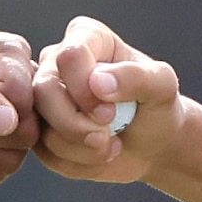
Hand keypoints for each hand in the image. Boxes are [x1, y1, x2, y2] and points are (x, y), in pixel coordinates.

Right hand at [31, 19, 180, 182]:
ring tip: (111, 146)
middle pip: (44, 92)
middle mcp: (55, 62)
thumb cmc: (157, 106)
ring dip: (83, 148)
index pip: (69, 56)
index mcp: (85, 37)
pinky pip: (45, 154)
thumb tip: (98, 82)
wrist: (153, 144)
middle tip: (108, 135)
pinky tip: (98, 155)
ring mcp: (43, 98)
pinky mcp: (40, 131)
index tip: (111, 112)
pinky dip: (77, 164)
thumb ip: (136, 77)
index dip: (86, 90)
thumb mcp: (162, 86)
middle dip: (77, 125)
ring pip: (41, 128)